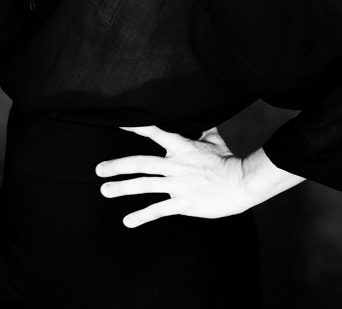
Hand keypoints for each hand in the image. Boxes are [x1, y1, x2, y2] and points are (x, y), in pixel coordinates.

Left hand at [95, 126, 249, 227]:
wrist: (242, 183)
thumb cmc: (229, 160)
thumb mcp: (214, 140)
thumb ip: (203, 130)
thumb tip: (201, 119)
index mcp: (182, 146)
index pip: (154, 132)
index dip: (136, 127)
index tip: (117, 123)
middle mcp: (175, 165)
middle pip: (141, 163)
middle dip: (117, 166)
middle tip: (99, 169)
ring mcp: (178, 185)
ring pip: (144, 185)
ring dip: (122, 188)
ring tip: (105, 190)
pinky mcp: (184, 203)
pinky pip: (158, 210)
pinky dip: (141, 216)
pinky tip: (127, 221)